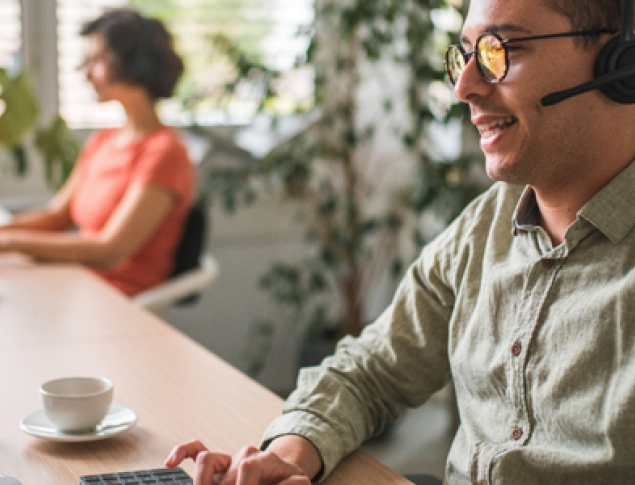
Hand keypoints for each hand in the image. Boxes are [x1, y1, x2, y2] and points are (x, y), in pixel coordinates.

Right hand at [165, 440, 311, 484]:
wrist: (287, 476)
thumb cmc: (288, 482)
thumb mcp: (296, 483)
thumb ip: (292, 484)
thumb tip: (290, 483)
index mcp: (265, 460)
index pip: (248, 467)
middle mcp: (245, 455)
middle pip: (226, 468)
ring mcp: (229, 459)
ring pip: (207, 458)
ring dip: (203, 481)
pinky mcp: (218, 463)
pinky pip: (195, 450)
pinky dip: (182, 452)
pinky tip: (170, 462)